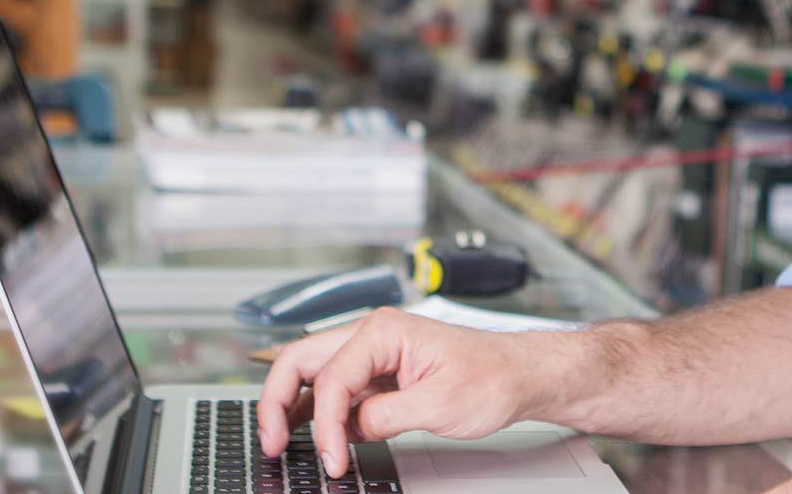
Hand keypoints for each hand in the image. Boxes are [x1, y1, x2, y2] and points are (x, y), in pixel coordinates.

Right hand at [256, 308, 545, 477]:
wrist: (520, 375)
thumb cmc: (492, 378)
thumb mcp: (441, 405)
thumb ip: (386, 416)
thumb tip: (349, 429)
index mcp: (385, 331)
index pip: (333, 379)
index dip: (325, 426)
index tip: (331, 460)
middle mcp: (372, 335)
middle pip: (301, 361)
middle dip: (277, 401)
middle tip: (270, 442)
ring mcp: (373, 353)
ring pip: (312, 374)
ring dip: (291, 405)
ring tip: (278, 441)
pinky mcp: (379, 374)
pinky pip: (334, 389)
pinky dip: (316, 411)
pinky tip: (306, 434)